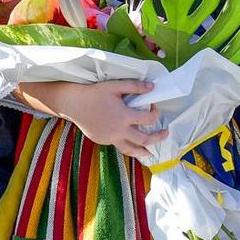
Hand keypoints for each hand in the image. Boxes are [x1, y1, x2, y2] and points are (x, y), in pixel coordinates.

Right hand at [27, 80, 166, 160]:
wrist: (74, 104)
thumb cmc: (94, 93)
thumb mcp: (115, 86)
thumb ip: (135, 86)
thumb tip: (153, 87)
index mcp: (124, 116)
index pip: (148, 120)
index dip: (155, 114)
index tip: (155, 108)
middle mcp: (119, 131)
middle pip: (145, 140)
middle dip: (158, 138)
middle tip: (166, 134)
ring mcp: (110, 138)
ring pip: (131, 150)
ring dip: (143, 151)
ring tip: (151, 153)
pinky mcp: (103, 141)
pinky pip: (118, 145)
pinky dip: (127, 145)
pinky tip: (131, 143)